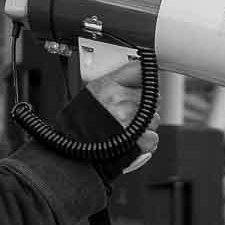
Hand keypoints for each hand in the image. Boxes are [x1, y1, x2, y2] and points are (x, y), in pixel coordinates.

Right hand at [74, 55, 158, 170]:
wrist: (71, 154)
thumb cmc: (77, 127)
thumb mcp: (90, 95)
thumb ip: (113, 85)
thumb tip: (137, 74)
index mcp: (106, 86)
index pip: (138, 70)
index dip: (145, 79)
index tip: (146, 84)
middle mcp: (118, 100)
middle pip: (151, 98)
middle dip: (143, 108)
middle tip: (128, 117)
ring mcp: (128, 120)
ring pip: (154, 120)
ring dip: (144, 128)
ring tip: (125, 133)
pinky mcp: (136, 139)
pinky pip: (152, 138)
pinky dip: (144, 143)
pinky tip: (130, 143)